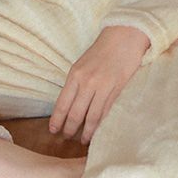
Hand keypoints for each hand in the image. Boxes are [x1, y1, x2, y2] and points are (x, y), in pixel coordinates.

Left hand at [49, 25, 149, 144]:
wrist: (124, 36)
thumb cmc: (102, 50)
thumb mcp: (82, 64)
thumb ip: (76, 83)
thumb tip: (69, 105)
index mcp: (75, 74)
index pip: (63, 103)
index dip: (57, 119)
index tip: (53, 130)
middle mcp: (87, 82)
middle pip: (76, 113)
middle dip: (70, 129)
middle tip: (67, 138)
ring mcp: (103, 87)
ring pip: (92, 117)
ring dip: (86, 132)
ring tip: (83, 141)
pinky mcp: (117, 90)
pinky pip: (106, 112)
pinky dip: (101, 124)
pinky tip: (97, 131)